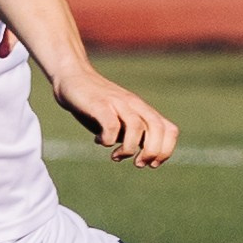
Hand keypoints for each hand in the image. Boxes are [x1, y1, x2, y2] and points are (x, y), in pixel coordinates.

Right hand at [48, 66, 178, 167]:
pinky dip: (108, 140)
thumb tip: (141, 159)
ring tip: (116, 156)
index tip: (151, 164)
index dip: (166, 151)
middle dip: (152, 152)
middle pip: (158, 128)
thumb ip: (132, 136)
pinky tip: (99, 141)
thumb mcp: (119, 121)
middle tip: (138, 163)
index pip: (170, 130)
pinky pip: (111, 125)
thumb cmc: (96, 105)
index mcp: (143, 111)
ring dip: (129, 149)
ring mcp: (118, 103)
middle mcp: (134, 105)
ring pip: (136, 127)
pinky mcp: (100, 104)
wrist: (72, 78)